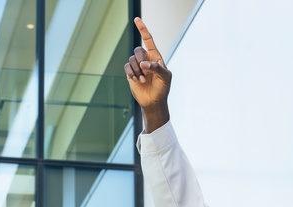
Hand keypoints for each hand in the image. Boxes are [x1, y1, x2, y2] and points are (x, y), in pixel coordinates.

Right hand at [124, 17, 170, 131]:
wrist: (154, 101)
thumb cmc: (162, 88)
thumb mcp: (165, 77)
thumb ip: (156, 68)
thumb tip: (144, 63)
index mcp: (155, 56)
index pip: (148, 39)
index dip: (142, 29)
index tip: (136, 19)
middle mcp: (145, 59)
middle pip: (138, 50)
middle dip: (140, 60)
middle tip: (145, 71)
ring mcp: (137, 66)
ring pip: (131, 59)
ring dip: (137, 70)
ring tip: (143, 80)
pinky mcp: (131, 73)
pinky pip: (127, 67)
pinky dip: (131, 73)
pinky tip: (137, 80)